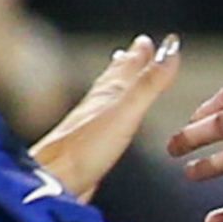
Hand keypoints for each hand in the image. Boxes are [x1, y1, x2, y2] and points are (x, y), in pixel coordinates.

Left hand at [26, 36, 182, 203]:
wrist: (52, 181)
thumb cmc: (84, 149)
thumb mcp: (126, 110)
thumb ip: (148, 83)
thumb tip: (170, 49)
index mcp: (107, 95)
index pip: (128, 68)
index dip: (140, 54)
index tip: (148, 40)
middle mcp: (96, 108)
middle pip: (115, 79)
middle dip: (128, 63)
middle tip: (136, 49)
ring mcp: (90, 129)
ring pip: (107, 99)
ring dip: (117, 85)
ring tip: (119, 75)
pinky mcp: (87, 151)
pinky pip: (104, 124)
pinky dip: (110, 115)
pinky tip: (107, 123)